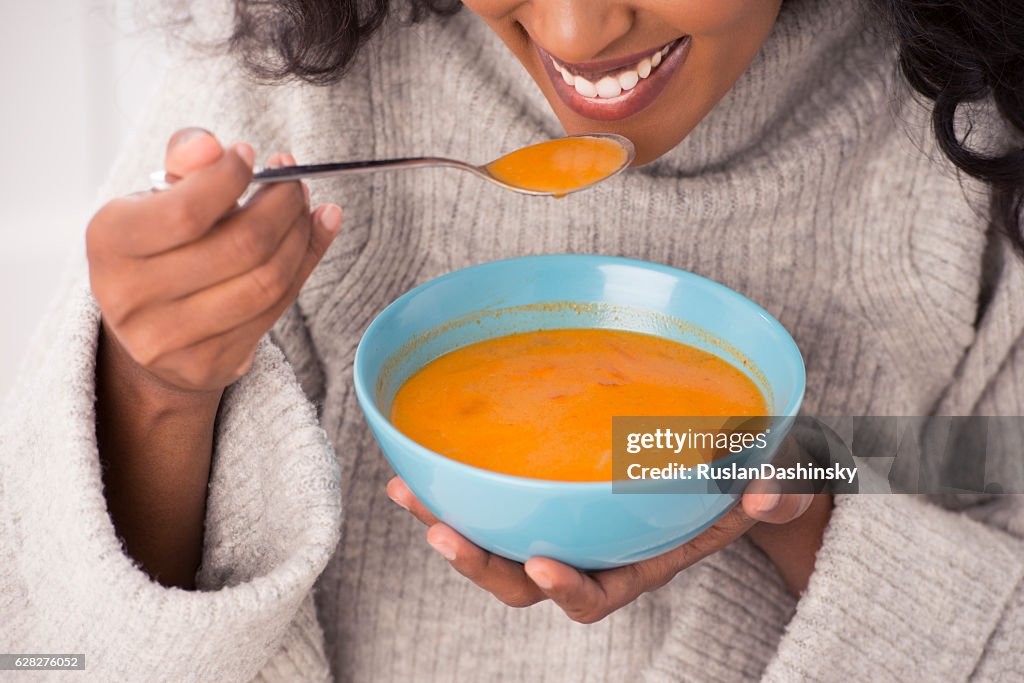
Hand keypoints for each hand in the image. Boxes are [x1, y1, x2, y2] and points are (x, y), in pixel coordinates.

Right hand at [87, 128, 341, 392]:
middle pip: (241, 246)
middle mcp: (132, 295)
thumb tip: (211, 146)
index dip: (231, 178)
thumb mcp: (156, 198)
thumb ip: (185, 162)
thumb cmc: (159, 247)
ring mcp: (170, 338)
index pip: (187, 211)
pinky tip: (315, 233)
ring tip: (305, 207)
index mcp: (110, 242)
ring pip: (267, 281)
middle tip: (295, 183)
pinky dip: (306, 264)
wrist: (149, 331)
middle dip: (283, 205)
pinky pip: (277, 309)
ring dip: (301, 236)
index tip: (251, 156)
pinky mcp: (210, 363)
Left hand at [387, 476, 828, 622]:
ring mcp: (565, 526)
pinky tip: (421, 459)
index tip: (543, 565)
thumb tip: (764, 488)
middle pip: (526, 583)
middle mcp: (595, 554)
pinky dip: (456, 487)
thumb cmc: (749, 478)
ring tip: (405, 490)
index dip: (570, 589)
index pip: (599, 595)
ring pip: (497, 542)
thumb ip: (776, 490)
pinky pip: (494, 502)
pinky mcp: (546, 496)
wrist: (726, 466)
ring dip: (447, 521)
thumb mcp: (774, 483)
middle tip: (441, 530)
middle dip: (481, 564)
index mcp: (643, 564)